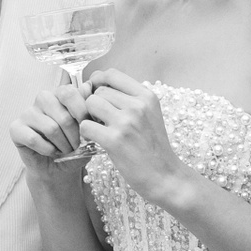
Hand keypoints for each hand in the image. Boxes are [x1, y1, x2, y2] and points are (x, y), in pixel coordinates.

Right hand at [11, 83, 91, 193]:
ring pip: (51, 129)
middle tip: (76, 146)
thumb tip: (88, 87)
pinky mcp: (16, 128)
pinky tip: (50, 152)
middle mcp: (43, 98)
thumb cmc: (73, 146)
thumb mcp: (87, 130)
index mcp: (60, 93)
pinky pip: (34, 139)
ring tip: (65, 150)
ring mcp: (27, 112)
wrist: (57, 169)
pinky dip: (47, 150)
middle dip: (74, 137)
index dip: (82, 114)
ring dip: (62, 146)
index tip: (88, 130)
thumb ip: (88, 110)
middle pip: (64, 117)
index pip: (70, 93)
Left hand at [80, 70, 194, 208]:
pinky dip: (86, 134)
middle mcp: (138, 106)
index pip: (112, 74)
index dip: (98, 80)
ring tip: (99, 130)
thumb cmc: (153, 147)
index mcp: (147, 97)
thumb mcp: (149, 115)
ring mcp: (126, 122)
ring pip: (90, 104)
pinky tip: (97, 141)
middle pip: (99, 91)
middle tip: (101, 120)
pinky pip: (86, 126)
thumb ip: (128, 99)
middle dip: (95, 105)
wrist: (165, 175)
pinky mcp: (115, 140)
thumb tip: (95, 84)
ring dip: (89, 117)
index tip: (96, 92)